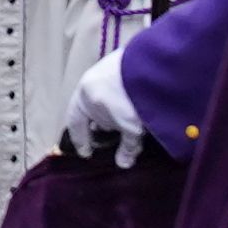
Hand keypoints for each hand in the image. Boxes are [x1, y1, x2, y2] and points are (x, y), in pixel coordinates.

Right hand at [61, 46, 146, 160]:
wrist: (152, 63)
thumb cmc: (131, 97)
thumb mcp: (130, 126)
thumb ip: (127, 146)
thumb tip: (123, 164)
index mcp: (84, 97)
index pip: (75, 122)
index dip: (80, 140)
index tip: (86, 153)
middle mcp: (90, 82)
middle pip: (89, 109)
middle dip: (98, 124)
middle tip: (108, 138)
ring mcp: (107, 69)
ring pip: (105, 97)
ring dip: (113, 112)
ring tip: (126, 124)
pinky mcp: (124, 63)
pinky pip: (120, 87)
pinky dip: (125, 100)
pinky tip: (137, 106)